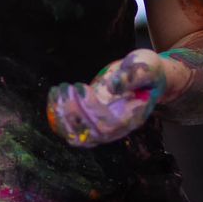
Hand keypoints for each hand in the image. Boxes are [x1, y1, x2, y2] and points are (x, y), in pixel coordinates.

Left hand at [48, 49, 171, 146]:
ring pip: (77, 136)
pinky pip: (70, 129)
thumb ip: (133, 75)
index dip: (90, 109)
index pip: (108, 123)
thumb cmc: (149, 71)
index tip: (81, 87)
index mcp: (133, 116)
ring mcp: (103, 126)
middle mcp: (117, 127)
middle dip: (72, 112)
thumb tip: (112, 86)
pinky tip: (53, 96)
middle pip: (91, 133)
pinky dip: (57, 116)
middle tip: (66, 87)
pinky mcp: (91, 121)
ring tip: (58, 90)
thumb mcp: (146, 66)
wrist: (147, 77)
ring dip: (61, 115)